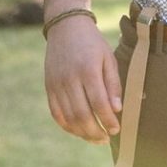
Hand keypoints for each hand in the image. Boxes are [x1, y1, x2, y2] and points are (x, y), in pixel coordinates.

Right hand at [44, 13, 122, 142]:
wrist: (66, 27)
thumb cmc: (93, 44)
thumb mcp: (108, 58)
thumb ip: (113, 84)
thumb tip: (116, 109)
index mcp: (88, 70)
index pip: (99, 103)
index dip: (108, 120)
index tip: (116, 130)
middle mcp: (69, 79)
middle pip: (82, 115)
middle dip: (95, 132)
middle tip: (106, 138)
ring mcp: (56, 84)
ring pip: (68, 118)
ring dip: (82, 133)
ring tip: (95, 138)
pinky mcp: (49, 88)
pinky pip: (56, 113)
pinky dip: (68, 126)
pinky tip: (79, 131)